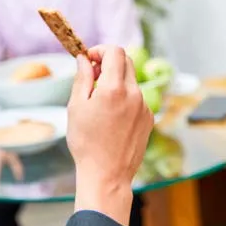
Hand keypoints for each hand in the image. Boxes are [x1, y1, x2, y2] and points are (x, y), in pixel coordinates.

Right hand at [67, 45, 153, 225]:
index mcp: (114, 88)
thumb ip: (81, 78)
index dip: (100, 50)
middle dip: (108, 63)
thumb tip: (84, 59)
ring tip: (99, 102)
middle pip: (126, 62)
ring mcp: (144, 106)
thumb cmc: (86, 142)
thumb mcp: (76, 107)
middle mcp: (134, 94)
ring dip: (116, 81)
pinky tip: (111, 117)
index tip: (89, 59)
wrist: (107, 174)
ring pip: (131, 81)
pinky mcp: (149, 118)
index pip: (115, 52)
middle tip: (92, 77)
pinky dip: (124, 97)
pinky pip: (136, 98)